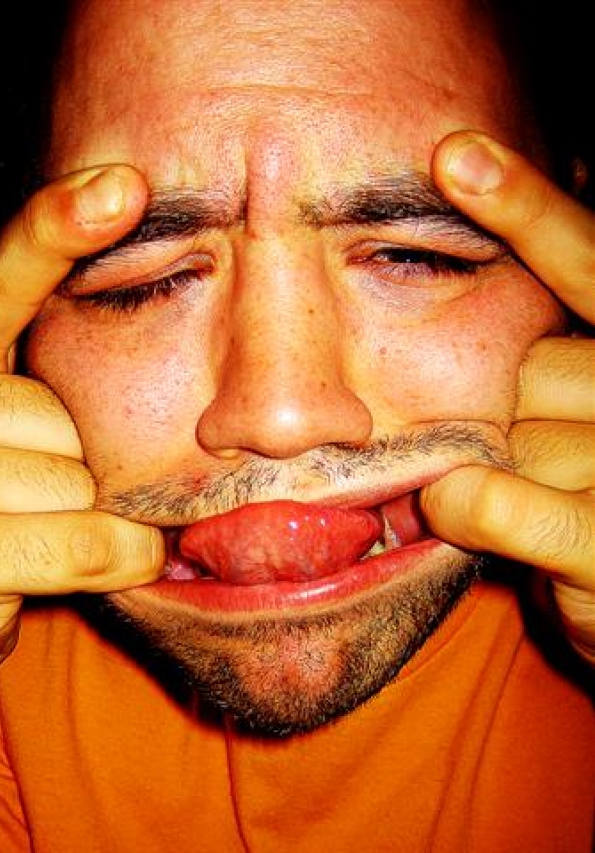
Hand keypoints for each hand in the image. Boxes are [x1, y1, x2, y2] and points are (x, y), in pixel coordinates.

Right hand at [0, 166, 164, 700]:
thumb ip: (14, 360)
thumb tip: (115, 285)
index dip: (57, 228)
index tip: (125, 185)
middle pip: (70, 413)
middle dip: (68, 465)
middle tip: (6, 500)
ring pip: (86, 482)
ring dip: (81, 519)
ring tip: (13, 536)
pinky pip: (95, 542)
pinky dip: (112, 562)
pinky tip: (54, 571)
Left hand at [422, 132, 594, 664]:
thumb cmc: (585, 503)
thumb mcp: (574, 420)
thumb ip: (546, 362)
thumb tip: (458, 286)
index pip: (588, 265)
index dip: (528, 210)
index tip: (454, 154)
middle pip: (525, 368)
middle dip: (502, 415)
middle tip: (520, 461)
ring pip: (503, 436)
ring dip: (482, 471)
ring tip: (514, 505)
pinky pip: (492, 496)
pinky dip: (461, 508)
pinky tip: (464, 516)